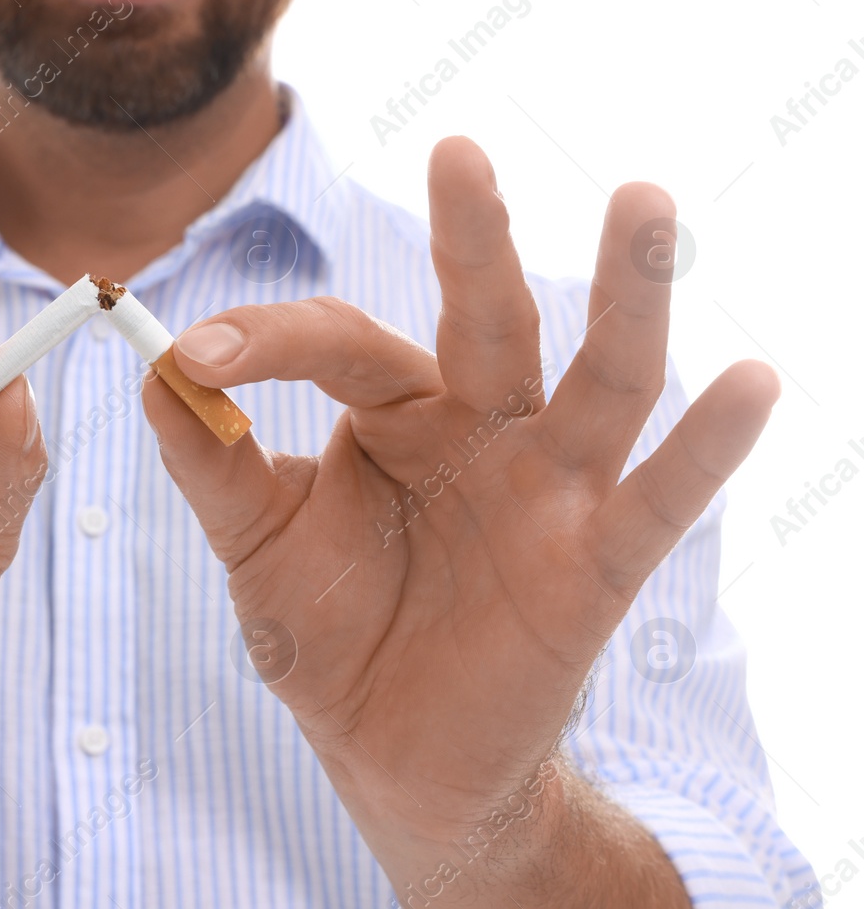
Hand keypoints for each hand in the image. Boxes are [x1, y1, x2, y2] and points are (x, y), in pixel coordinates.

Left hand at [142, 137, 773, 908]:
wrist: (391, 756)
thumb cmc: (332, 633)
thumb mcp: (259, 543)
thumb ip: (215, 462)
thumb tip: (156, 372)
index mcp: (396, 415)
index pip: (341, 342)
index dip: (268, 342)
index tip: (196, 359)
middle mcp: (481, 430)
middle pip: (486, 317)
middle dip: (473, 237)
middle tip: (455, 152)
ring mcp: (547, 490)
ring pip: (599, 377)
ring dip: (625, 292)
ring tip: (643, 202)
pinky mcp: (597, 563)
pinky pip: (660, 498)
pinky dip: (708, 444)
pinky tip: (750, 380)